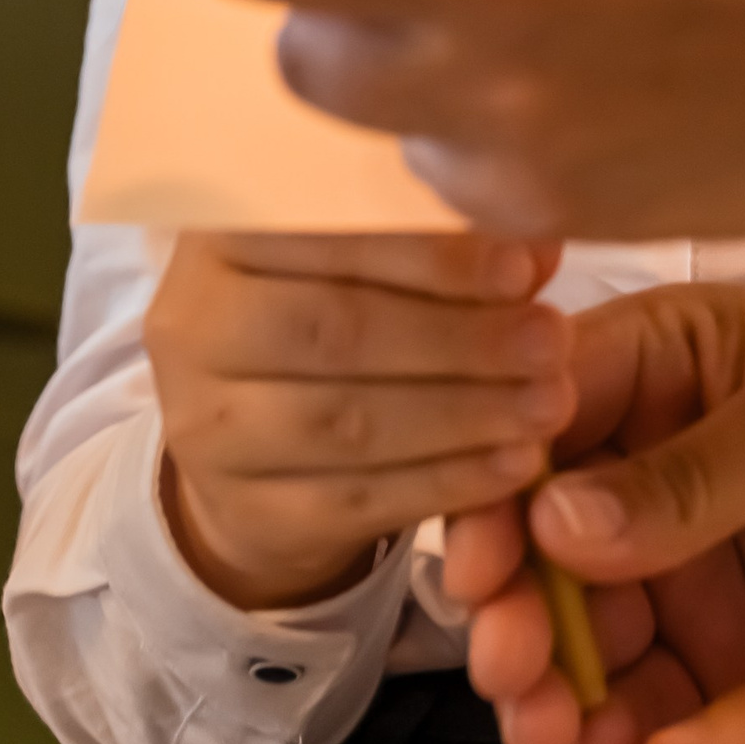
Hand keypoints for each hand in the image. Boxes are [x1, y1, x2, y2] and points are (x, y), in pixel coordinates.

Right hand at [146, 226, 573, 611]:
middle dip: (460, 338)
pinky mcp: (241, 510)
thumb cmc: (338, 311)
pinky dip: (446, 483)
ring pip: (347, 421)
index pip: (323, 233)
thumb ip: (444, 244)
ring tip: (550, 403)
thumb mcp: (376, 263)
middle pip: (336, 331)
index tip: (525, 268)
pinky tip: (515, 465)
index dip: (430, 252)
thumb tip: (536, 241)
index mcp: (222, 236)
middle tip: (552, 341)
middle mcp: (192, 324)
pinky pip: (355, 501)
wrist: (263, 441)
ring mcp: (205, 427)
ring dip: (465, 413)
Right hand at [437, 285, 744, 743]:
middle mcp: (669, 457)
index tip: (478, 565)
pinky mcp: (740, 648)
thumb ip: (693, 476)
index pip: (547, 415)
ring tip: (548, 734)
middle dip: (514, 603)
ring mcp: (700, 557)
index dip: (495, 487)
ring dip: (554, 679)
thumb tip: (556, 518)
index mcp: (679, 361)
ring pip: (587, 624)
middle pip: (546, 533)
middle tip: (512, 668)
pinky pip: (654, 694)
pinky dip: (623, 729)